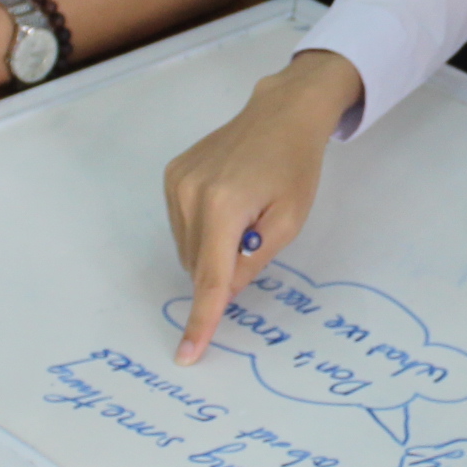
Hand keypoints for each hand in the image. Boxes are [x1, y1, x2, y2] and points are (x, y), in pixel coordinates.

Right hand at [164, 51, 360, 364]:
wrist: (280, 112)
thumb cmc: (295, 166)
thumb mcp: (289, 222)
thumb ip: (252, 262)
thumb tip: (223, 291)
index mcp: (223, 207)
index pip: (208, 279)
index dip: (201, 320)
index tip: (187, 354)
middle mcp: (189, 194)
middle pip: (197, 265)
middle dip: (222, 271)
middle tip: (256, 239)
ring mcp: (175, 183)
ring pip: (187, 248)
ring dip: (211, 250)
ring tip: (244, 215)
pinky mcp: (172, 175)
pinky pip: (181, 225)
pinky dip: (202, 231)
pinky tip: (228, 203)